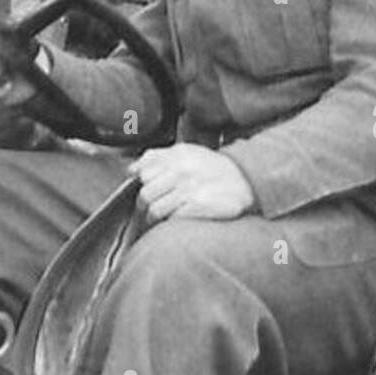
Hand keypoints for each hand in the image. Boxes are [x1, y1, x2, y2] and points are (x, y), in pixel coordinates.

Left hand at [129, 144, 255, 223]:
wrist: (245, 180)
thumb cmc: (212, 167)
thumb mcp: (185, 152)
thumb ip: (156, 156)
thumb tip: (130, 169)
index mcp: (176, 157)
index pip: (143, 174)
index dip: (141, 185)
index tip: (145, 192)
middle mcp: (181, 172)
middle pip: (146, 195)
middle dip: (144, 206)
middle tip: (149, 210)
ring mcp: (189, 191)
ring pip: (155, 210)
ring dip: (154, 219)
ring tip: (160, 219)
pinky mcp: (197, 208)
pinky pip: (171, 219)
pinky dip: (169, 222)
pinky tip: (175, 220)